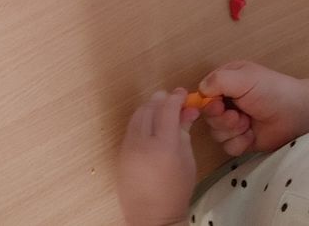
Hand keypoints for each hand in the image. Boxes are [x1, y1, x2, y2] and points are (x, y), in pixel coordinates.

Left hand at [118, 89, 197, 225]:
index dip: (176, 97)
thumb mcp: (187, 160)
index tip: (183, 93)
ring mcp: (128, 148)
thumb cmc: (176, 191)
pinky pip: (130, 128)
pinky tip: (150, 126)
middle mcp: (142, 143)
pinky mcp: (120, 153)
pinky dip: (141, 121)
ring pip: (137, 115)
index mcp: (164, 146)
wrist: (153, 218)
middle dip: (162, 99)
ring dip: (150, 108)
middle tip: (173, 100)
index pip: (168, 109)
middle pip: (149, 107)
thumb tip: (188, 109)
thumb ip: (185, 130)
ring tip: (162, 112)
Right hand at [199, 61, 305, 156]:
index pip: (203, 94)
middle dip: (221, 119)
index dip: (207, 103)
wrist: (296, 114)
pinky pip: (228, 147)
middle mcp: (227, 102)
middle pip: (208, 116)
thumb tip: (199, 91)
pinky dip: (239, 143)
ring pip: (216, 133)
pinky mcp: (242, 141)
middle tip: (238, 116)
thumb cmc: (270, 90)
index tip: (219, 105)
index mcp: (226, 82)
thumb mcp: (244, 78)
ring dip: (231, 131)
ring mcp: (234, 123)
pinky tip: (252, 136)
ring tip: (248, 124)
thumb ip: (219, 80)